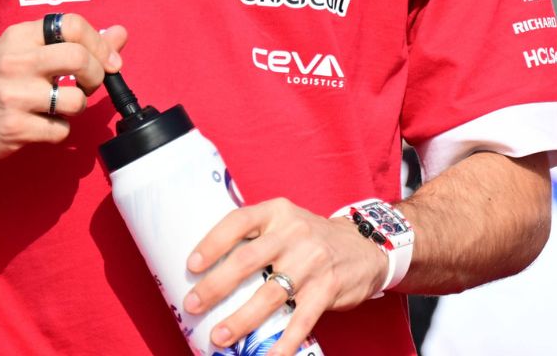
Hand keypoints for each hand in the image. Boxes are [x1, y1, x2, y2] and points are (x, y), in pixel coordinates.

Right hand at [0, 14, 126, 159]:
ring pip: (76, 101)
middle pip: (80, 59)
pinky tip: (41, 123)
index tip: (108, 60)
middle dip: (97, 75)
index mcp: (20, 37)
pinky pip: (60, 130)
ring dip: (76, 107)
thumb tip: (120, 34)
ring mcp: (13, 96)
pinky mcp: (14, 128)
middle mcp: (16, 62)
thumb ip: (76, 42)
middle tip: (89, 85)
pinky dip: (59, 129)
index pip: (72, 25)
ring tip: (58, 106)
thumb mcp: (29, 50)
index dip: (99, 43)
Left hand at [184, 198, 387, 352]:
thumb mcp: (286, 223)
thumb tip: (207, 271)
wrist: (365, 247)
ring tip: (219, 337)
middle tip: (193, 305)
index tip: (191, 265)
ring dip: (241, 319)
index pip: (239, 221)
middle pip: (248, 260)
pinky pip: (301, 320)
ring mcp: (312, 262)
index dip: (213, 243)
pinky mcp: (328, 288)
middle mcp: (294, 233)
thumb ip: (256, 237)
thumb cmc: (311, 239)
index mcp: (277, 213)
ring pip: (270, 294)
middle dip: (216, 286)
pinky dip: (283, 342)